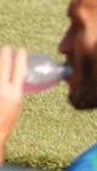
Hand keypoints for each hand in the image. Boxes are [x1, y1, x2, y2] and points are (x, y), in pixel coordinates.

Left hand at [0, 46, 27, 164]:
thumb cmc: (4, 122)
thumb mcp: (16, 105)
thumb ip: (13, 90)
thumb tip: (12, 78)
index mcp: (15, 93)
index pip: (19, 69)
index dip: (20, 57)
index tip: (20, 49)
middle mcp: (3, 90)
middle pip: (4, 65)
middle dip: (5, 53)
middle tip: (6, 48)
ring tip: (0, 55)